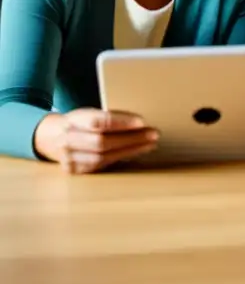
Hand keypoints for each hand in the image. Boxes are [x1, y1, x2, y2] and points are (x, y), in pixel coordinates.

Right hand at [33, 108, 159, 173]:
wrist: (53, 137)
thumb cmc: (81, 122)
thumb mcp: (90, 112)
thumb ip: (110, 117)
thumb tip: (140, 122)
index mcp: (74, 120)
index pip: (98, 121)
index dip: (121, 122)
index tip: (142, 122)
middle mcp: (68, 139)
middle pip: (101, 142)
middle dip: (131, 139)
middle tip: (153, 134)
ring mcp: (69, 158)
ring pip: (102, 157)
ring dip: (130, 151)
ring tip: (150, 144)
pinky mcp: (74, 171)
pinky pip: (101, 166)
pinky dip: (120, 159)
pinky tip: (135, 153)